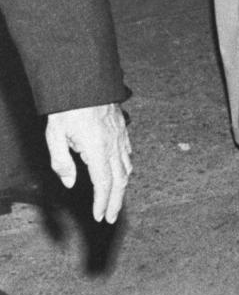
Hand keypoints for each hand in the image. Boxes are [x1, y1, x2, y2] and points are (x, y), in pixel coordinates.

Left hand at [45, 103, 131, 223]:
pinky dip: (127, 167)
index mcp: (97, 148)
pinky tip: (122, 170)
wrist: (86, 78)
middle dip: (116, 201)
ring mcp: (120, 135)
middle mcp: (113, 144)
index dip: (102, 202)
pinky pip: (128, 152)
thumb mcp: (55, 134)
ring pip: (127, 166)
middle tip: (111, 217)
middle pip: (120, 179)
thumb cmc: (67, 106)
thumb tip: (71, 182)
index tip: (100, 216)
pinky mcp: (122, 127)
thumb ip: (61, 161)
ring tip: (116, 198)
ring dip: (122, 186)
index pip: (103, 183)